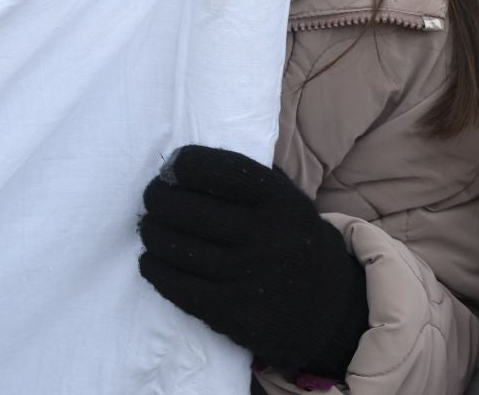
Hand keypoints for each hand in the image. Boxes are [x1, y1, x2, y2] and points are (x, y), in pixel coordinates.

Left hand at [139, 145, 368, 377]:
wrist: (329, 310)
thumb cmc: (290, 240)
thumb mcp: (286, 201)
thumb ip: (244, 180)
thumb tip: (179, 165)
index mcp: (280, 201)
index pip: (219, 171)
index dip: (184, 165)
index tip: (171, 168)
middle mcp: (268, 237)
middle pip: (188, 210)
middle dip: (158, 199)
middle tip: (151, 199)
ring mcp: (251, 277)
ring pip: (179, 249)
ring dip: (152, 234)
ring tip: (149, 228)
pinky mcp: (236, 314)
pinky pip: (181, 289)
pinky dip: (156, 271)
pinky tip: (151, 262)